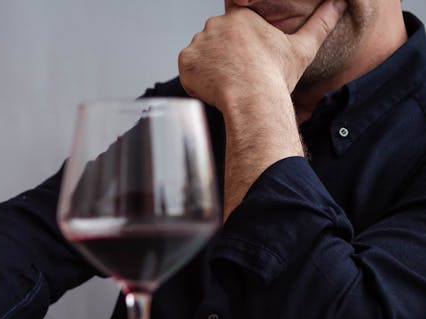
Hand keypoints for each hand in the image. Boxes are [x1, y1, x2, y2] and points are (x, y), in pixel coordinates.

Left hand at [178, 0, 347, 111]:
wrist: (253, 100)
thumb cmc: (276, 78)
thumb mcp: (302, 48)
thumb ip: (321, 23)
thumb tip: (339, 3)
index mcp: (241, 17)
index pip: (233, 25)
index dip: (237, 44)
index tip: (243, 59)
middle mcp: (216, 24)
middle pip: (215, 41)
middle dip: (223, 57)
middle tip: (238, 76)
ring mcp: (198, 42)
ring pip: (202, 55)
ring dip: (210, 68)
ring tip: (229, 84)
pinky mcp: (186, 61)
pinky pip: (188, 70)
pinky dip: (197, 81)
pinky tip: (215, 89)